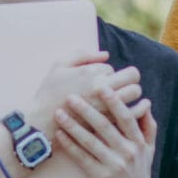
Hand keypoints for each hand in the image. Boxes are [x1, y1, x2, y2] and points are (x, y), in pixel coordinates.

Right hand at [25, 55, 141, 136]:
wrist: (42, 123)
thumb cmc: (49, 92)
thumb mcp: (59, 65)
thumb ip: (82, 54)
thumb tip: (106, 55)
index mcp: (91, 73)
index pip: (113, 67)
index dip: (107, 73)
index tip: (98, 81)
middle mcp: (102, 88)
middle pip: (133, 75)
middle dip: (128, 78)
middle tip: (119, 86)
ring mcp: (108, 106)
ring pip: (135, 93)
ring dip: (131, 93)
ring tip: (122, 98)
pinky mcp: (109, 123)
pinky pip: (133, 113)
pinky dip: (135, 110)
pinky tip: (127, 111)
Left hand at [54, 94, 159, 177]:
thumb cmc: (140, 175)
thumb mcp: (150, 151)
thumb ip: (148, 127)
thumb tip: (146, 104)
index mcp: (138, 142)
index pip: (125, 117)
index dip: (114, 101)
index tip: (101, 85)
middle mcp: (127, 152)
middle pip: (105, 126)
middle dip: (87, 109)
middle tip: (71, 96)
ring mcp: (114, 165)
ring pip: (90, 141)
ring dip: (73, 126)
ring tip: (59, 113)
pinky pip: (83, 158)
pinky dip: (70, 146)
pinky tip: (60, 135)